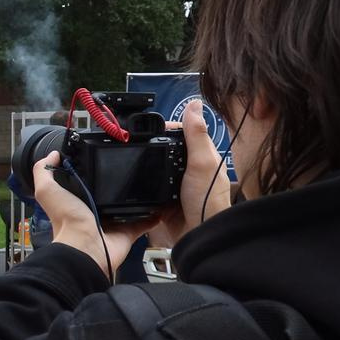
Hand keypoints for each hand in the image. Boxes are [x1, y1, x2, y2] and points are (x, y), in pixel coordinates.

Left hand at [33, 153, 154, 278]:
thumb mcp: (48, 190)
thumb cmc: (67, 219)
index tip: (104, 153)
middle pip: (109, 193)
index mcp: (77, 201)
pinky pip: (144, 221)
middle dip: (119, 182)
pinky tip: (162, 202)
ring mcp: (113, 223)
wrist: (86, 248)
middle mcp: (94, 211)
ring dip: (139, 196)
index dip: (92, 170)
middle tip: (134, 164)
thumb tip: (52, 154)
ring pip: (128, 206)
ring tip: (151, 179)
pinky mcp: (128, 232)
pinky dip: (153, 214)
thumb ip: (44, 172)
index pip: (85, 182)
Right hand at [146, 99, 235, 248]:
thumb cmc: (207, 200)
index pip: (185, 133)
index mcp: (203, 156)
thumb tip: (194, 103)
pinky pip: (151, 185)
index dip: (169, 127)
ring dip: (148, 161)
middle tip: (136, 140)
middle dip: (155, 143)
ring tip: (132, 154)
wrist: (198, 235)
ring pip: (158, 166)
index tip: (152, 127)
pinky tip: (135, 177)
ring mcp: (177, 185)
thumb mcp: (202, 162)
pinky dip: (144, 180)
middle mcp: (191, 169)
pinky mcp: (165, 199)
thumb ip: (197, 134)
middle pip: (169, 148)